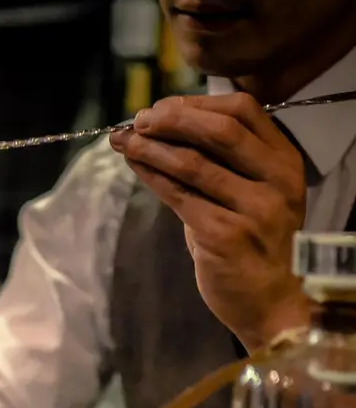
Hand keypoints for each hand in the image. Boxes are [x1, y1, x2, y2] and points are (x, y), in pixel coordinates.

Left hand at [110, 93, 310, 349]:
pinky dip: (152, 177)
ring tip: (123, 142)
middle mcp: (275, 180)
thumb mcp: (252, 198)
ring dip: (151, 148)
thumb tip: (165, 135)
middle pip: (218, 129)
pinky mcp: (224, 234)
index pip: (243, 110)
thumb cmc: (253, 249)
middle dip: (170, 119)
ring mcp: (253, 207)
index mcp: (284, 162)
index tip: (161, 107)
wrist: (271, 305)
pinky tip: (135, 167)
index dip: (196, 103)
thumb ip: (223, 166)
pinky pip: (179, 196)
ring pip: (193, 163)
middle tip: (137, 120)